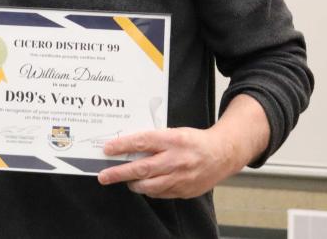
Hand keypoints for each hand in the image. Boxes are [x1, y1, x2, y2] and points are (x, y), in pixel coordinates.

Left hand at [96, 127, 237, 198]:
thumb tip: (127, 147)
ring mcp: (181, 177)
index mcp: (173, 140)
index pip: (142, 142)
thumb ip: (153, 140)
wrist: (222, 154)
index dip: (122, 146)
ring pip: (149, 186)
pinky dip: (150, 190)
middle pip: (142, 168)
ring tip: (126, 180)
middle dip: (119, 173)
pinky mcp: (185, 191)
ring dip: (133, 184)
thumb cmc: (194, 141)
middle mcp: (176, 159)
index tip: (107, 149)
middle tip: (104, 176)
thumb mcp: (174, 132)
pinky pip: (160, 193)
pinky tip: (146, 184)